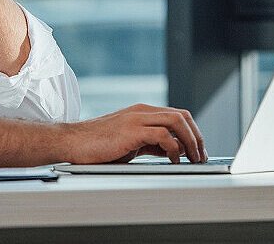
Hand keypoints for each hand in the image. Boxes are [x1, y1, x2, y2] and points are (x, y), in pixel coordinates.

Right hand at [61, 104, 207, 164]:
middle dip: (196, 136)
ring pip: (176, 121)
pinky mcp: (131, 130)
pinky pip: (162, 135)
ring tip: (194, 158)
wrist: (72, 142)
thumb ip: (152, 143)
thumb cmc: (98, 145)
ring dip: (190, 140)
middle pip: (182, 115)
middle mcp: (142, 111)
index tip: (199, 150)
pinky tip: (175, 161)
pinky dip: (174, 148)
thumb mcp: (130, 143)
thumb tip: (175, 150)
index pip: (178, 115)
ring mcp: (137, 118)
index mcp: (143, 112)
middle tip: (201, 156)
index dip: (192, 132)